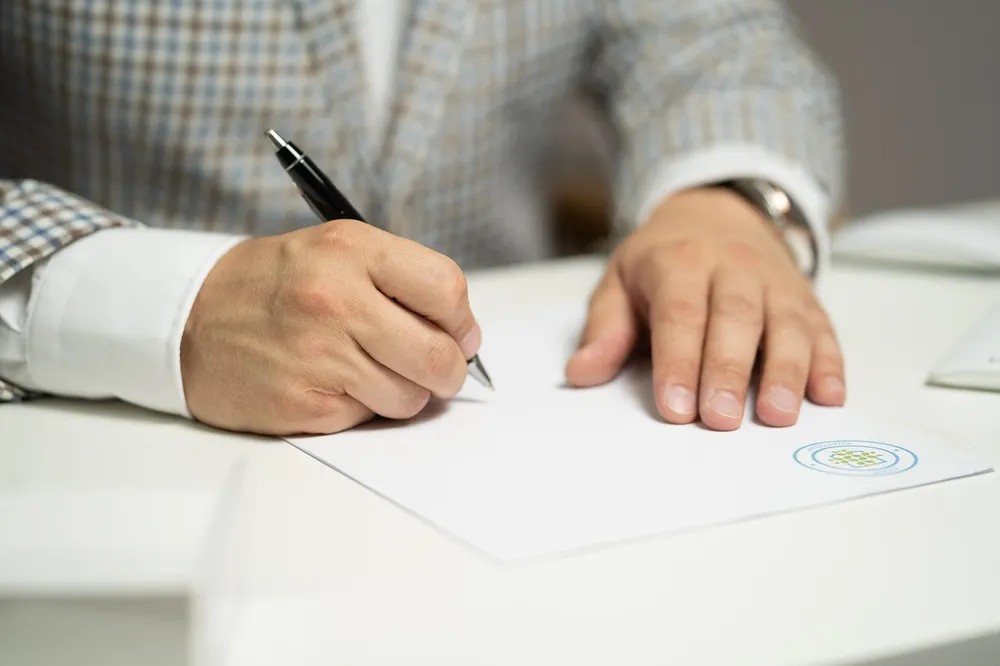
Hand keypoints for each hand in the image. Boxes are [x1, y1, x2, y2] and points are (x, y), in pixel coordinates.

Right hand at [181, 219, 481, 434]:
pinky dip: (361, 407)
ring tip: (368, 369)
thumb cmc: (272, 285)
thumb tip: (462, 333)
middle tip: (433, 367)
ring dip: (402, 391)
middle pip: (439, 356)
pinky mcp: (303, 404)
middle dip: (447, 370)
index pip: (446, 289)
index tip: (458, 333)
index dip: (462, 320)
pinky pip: (368, 418)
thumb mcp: (335, 251)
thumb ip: (400, 280)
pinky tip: (331, 383)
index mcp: (352, 251)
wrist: (186, 319)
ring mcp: (318, 355)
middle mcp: (336, 300)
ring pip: (411, 397)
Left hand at [564, 187, 844, 429]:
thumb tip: (581, 372)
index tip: (674, 408)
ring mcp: (774, 281)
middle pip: (735, 318)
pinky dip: (829, 363)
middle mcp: (732, 267)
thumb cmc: (662, 261)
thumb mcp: (620, 282)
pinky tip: (829, 397)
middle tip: (721, 420)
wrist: (717, 213)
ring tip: (778, 416)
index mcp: (679, 262)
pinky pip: (821, 327)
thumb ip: (605, 330)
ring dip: (786, 371)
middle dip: (728, 370)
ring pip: (785, 323)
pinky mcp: (806, 298)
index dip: (678, 361)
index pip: (679, 314)